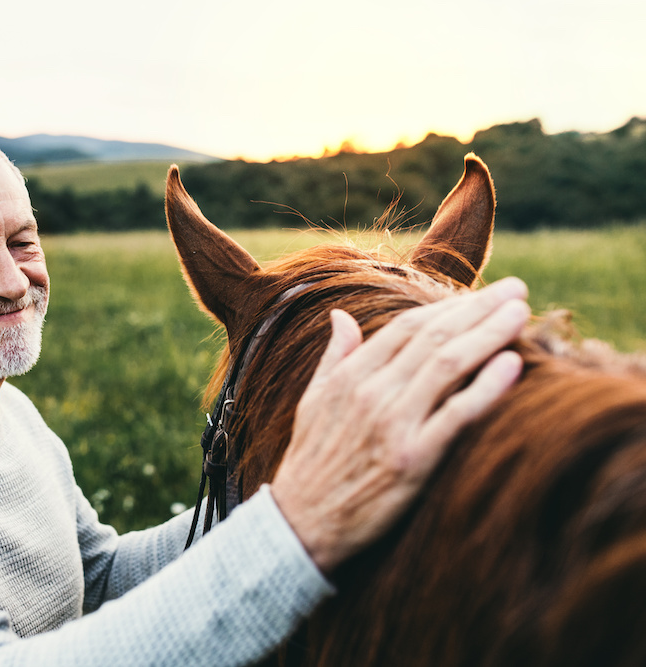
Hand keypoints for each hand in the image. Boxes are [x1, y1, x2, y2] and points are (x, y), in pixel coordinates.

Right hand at [269, 277, 529, 571]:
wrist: (302, 522)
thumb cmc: (311, 461)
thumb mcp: (313, 400)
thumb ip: (334, 356)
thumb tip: (340, 315)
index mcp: (350, 376)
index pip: (407, 328)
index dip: (447, 305)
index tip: (481, 294)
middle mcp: (372, 393)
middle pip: (435, 337)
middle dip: (480, 309)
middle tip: (517, 289)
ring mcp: (393, 425)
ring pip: (449, 366)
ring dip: (490, 335)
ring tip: (522, 314)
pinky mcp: (412, 460)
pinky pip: (457, 414)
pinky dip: (486, 387)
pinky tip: (512, 365)